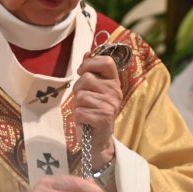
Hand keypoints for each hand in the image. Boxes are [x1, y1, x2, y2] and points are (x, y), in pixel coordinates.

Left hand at [72, 52, 122, 168]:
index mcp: (113, 82)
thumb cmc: (92, 111)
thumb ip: (90, 71)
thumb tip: (87, 52)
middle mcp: (115, 92)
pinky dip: (78, 117)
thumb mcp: (92, 89)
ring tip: (85, 111)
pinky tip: (85, 121)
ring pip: (81, 95)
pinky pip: (80, 110)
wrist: (97, 139)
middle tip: (83, 100)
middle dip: (78, 89)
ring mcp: (110, 105)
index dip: (90, 63)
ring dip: (77, 104)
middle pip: (87, 78)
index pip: (106, 62)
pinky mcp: (103, 118)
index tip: (82, 71)